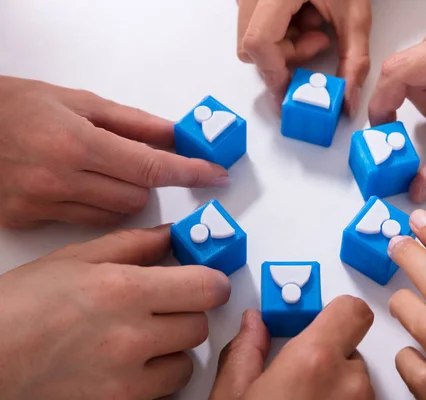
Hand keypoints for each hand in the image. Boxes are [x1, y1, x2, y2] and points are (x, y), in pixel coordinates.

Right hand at [0, 76, 227, 228]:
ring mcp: (41, 204)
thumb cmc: (15, 106)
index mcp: (76, 143)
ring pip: (113, 216)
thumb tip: (176, 135)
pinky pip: (83, 223)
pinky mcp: (27, 220)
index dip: (191, 172)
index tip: (216, 176)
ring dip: (121, 197)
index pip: (152, 166)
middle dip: (147, 184)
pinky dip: (93, 208)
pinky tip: (74, 188)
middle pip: (137, 199)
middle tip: (135, 165)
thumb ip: (132, 123)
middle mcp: (60, 179)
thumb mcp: (77, 102)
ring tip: (97, 173)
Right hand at [0, 225, 230, 398]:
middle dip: (189, 312)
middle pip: (199, 325)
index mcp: (124, 290)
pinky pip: (162, 393)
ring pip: (185, 363)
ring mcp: (125, 379)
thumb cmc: (20, 307)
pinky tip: (131, 364)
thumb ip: (134, 245)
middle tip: (166, 306)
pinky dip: (155, 379)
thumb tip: (171, 236)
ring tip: (144, 338)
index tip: (208, 281)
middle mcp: (131, 337)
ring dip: (174, 349)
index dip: (213, 282)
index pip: (205, 288)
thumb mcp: (77, 259)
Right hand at [209, 296, 374, 399]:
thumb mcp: (232, 397)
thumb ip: (244, 352)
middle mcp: (350, 383)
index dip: (334, 309)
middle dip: (325, 354)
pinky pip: (359, 399)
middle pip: (348, 346)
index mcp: (314, 363)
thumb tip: (252, 327)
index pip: (351, 309)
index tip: (313, 317)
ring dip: (333, 384)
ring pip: (353, 378)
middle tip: (296, 377)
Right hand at [238, 0, 371, 114]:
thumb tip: (346, 101)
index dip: (274, 73)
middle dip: (285, 57)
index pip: (258, 43)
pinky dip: (280, 30)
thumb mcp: (354, 14)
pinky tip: (303, 14)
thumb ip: (354, 60)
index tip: (293, 90)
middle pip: (251, 46)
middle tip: (317, 39)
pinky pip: (255, 24)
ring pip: (252, 37)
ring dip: (284, 44)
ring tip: (314, 23)